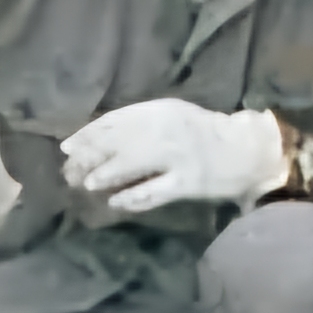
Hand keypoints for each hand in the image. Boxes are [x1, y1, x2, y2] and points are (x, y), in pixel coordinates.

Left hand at [60, 100, 293, 214]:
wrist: (245, 151)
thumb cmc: (202, 132)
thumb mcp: (171, 116)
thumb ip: (138, 122)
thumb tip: (95, 136)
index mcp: (160, 110)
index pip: (114, 121)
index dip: (87, 134)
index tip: (66, 147)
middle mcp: (165, 131)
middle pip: (117, 144)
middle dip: (89, 158)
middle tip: (70, 171)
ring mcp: (177, 158)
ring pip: (130, 167)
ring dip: (104, 176)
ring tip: (88, 184)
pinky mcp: (187, 183)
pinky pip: (152, 192)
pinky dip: (131, 198)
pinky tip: (116, 202)